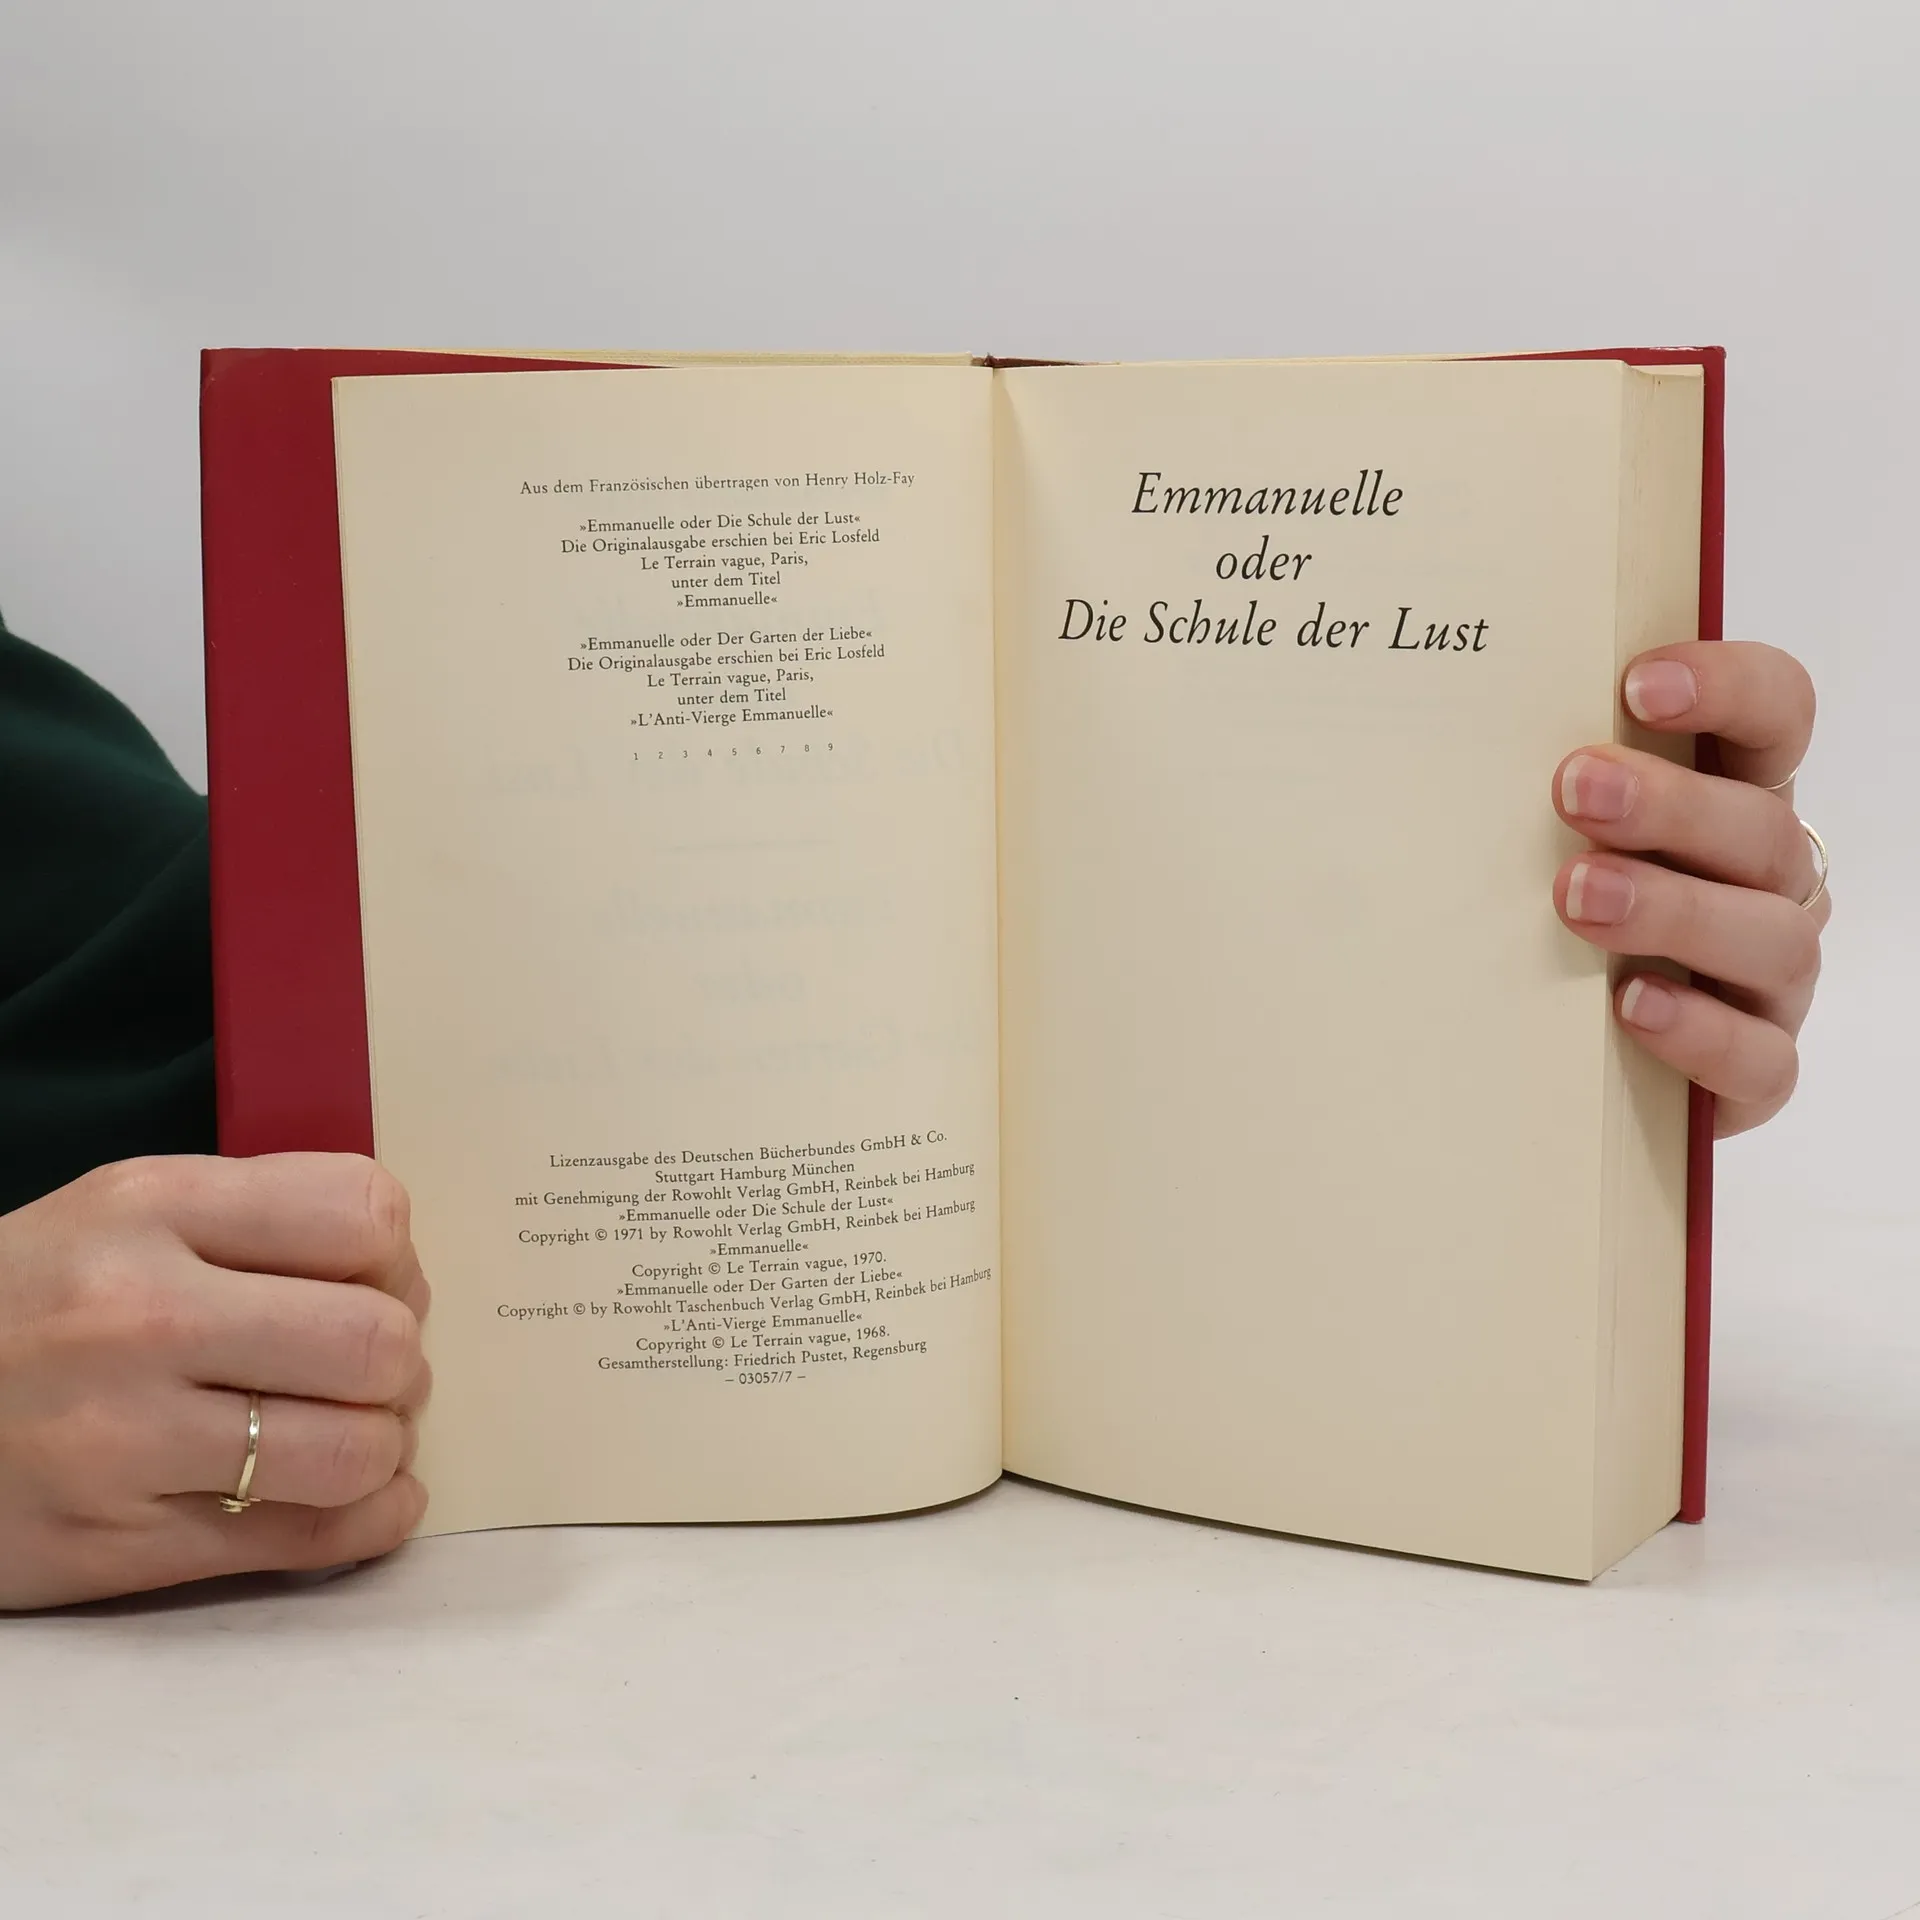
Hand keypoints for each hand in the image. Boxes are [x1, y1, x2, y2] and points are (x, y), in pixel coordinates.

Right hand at [0, 1154, 429, 1609]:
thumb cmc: (29, 1304)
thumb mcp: (122, 1215)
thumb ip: (256, 1224)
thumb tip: (403, 1277)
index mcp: (151, 1208)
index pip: (363, 1214)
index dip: (396, 1257)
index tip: (375, 1284)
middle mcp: (142, 1317)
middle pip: (375, 1340)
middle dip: (401, 1362)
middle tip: (373, 1373)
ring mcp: (125, 1440)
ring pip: (355, 1450)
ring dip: (383, 1447)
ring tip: (353, 1435)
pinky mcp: (116, 1548)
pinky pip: (309, 1539)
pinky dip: (371, 1522)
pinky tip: (368, 1500)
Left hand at [1552, 641, 1826, 1137]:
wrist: (1542, 1058)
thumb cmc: (1535, 912)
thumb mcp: (1524, 836)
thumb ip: (1515, 784)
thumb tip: (1422, 735)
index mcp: (1726, 797)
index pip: (1773, 714)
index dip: (1729, 687)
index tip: (1637, 684)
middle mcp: (1765, 881)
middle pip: (1764, 827)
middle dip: (1672, 803)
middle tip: (1575, 788)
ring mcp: (1769, 979)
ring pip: (1770, 937)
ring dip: (1675, 909)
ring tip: (1578, 897)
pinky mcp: (1754, 1070)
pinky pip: (1759, 1057)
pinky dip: (1699, 1031)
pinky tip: (1629, 1007)